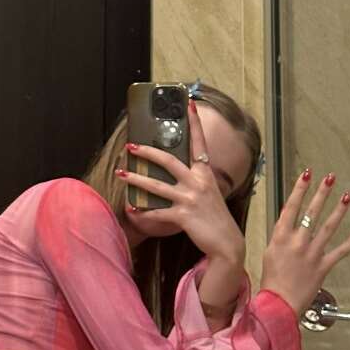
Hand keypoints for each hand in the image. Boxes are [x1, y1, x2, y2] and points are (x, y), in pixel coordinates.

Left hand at [116, 100, 246, 265]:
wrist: (228, 245)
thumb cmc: (217, 219)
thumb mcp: (211, 194)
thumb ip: (197, 182)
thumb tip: (181, 174)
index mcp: (205, 174)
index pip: (199, 144)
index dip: (194, 124)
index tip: (189, 104)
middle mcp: (198, 182)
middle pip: (169, 161)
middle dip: (148, 152)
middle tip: (131, 146)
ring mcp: (191, 198)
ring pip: (157, 185)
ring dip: (136, 179)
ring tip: (121, 174)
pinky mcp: (184, 216)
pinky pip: (157, 213)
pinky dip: (143, 212)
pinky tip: (131, 210)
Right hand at [259, 168, 349, 319]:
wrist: (279, 303)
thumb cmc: (271, 279)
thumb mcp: (270, 251)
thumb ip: (280, 234)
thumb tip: (288, 216)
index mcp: (281, 236)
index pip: (292, 207)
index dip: (299, 189)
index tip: (307, 174)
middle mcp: (298, 241)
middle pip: (312, 212)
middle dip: (322, 193)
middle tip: (330, 178)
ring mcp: (313, 253)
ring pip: (328, 227)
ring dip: (339, 210)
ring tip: (347, 196)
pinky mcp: (324, 265)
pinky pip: (340, 251)